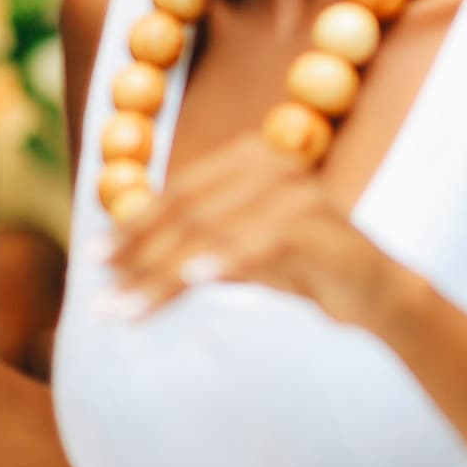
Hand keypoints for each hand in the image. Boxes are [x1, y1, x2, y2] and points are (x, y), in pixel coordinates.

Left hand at [101, 130, 410, 326]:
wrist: (374, 290)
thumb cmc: (301, 268)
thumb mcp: (235, 251)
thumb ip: (190, 243)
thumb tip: (115, 257)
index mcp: (251, 158)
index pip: (178, 192)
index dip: (132, 227)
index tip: (91, 260)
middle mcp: (275, 163)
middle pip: (189, 212)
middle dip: (138, 259)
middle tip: (102, 301)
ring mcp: (299, 191)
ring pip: (213, 230)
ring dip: (163, 274)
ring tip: (126, 309)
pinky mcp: (320, 224)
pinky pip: (261, 239)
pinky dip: (225, 258)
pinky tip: (193, 279)